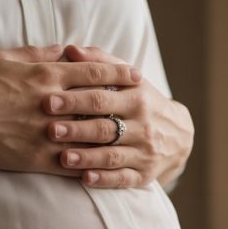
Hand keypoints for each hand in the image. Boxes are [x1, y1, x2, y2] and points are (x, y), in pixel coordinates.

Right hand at [0, 45, 142, 175]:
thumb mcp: (6, 58)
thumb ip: (39, 54)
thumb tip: (63, 48)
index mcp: (47, 77)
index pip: (93, 73)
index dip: (119, 74)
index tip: (137, 76)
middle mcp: (54, 104)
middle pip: (101, 104)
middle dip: (126, 104)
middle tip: (146, 106)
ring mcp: (48, 133)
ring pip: (92, 136)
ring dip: (115, 138)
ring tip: (134, 139)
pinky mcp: (39, 157)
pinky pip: (73, 163)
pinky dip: (92, 166)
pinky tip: (108, 169)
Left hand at [42, 45, 193, 187]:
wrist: (179, 136)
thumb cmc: (142, 102)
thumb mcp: (128, 79)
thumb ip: (99, 63)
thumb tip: (69, 50)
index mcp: (137, 98)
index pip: (102, 98)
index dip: (74, 100)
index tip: (48, 101)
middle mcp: (144, 126)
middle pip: (106, 128)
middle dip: (77, 130)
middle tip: (50, 130)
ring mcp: (145, 152)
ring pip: (113, 156)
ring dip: (88, 157)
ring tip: (63, 158)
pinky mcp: (144, 175)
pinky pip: (124, 178)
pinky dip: (105, 179)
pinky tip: (85, 179)